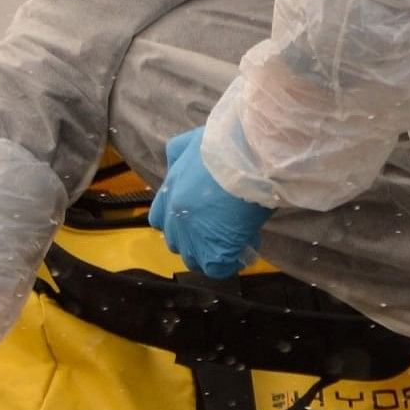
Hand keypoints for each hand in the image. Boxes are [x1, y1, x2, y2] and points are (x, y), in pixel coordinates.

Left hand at [153, 128, 272, 278]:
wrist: (250, 152)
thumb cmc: (228, 142)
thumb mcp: (192, 142)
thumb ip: (179, 154)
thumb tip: (181, 161)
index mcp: (169, 190)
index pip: (159, 220)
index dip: (179, 225)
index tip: (200, 220)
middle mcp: (175, 216)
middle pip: (176, 243)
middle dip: (195, 241)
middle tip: (220, 232)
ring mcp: (192, 235)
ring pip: (194, 259)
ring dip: (212, 253)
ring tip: (235, 240)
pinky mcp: (214, 250)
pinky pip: (217, 268)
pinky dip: (230, 262)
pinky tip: (246, 245)